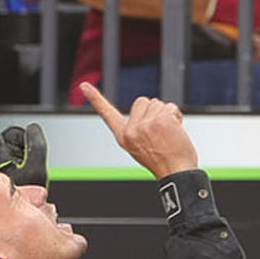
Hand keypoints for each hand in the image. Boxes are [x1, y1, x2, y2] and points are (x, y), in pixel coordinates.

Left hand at [0, 95, 48, 186]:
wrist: (26, 212)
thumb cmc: (28, 195)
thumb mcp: (38, 168)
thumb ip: (36, 143)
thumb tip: (32, 129)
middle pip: (10, 135)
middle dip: (22, 142)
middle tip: (28, 160)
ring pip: (12, 144)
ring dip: (21, 152)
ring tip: (25, 170)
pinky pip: (12, 152)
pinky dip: (19, 157)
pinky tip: (21, 167)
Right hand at [79, 83, 199, 178]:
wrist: (176, 172)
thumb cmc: (163, 162)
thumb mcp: (140, 148)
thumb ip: (138, 129)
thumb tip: (146, 109)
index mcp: (124, 137)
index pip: (108, 115)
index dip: (95, 99)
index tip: (83, 86)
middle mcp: (132, 131)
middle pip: (141, 101)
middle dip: (152, 111)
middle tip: (159, 132)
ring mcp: (146, 125)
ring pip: (157, 103)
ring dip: (166, 114)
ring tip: (168, 134)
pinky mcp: (161, 120)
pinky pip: (170, 107)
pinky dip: (176, 116)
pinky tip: (176, 132)